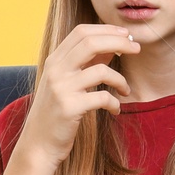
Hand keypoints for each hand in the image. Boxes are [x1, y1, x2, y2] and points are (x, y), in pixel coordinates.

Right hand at [19, 23, 140, 166]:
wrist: (38, 144)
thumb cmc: (56, 113)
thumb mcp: (66, 83)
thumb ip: (86, 63)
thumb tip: (114, 46)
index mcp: (54, 61)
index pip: (82, 32)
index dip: (106, 30)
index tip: (126, 35)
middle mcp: (56, 70)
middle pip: (91, 43)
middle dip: (119, 42)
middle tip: (136, 49)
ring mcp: (61, 89)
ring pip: (101, 71)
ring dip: (121, 80)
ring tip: (126, 90)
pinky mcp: (70, 108)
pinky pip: (102, 98)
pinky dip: (114, 103)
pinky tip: (116, 110)